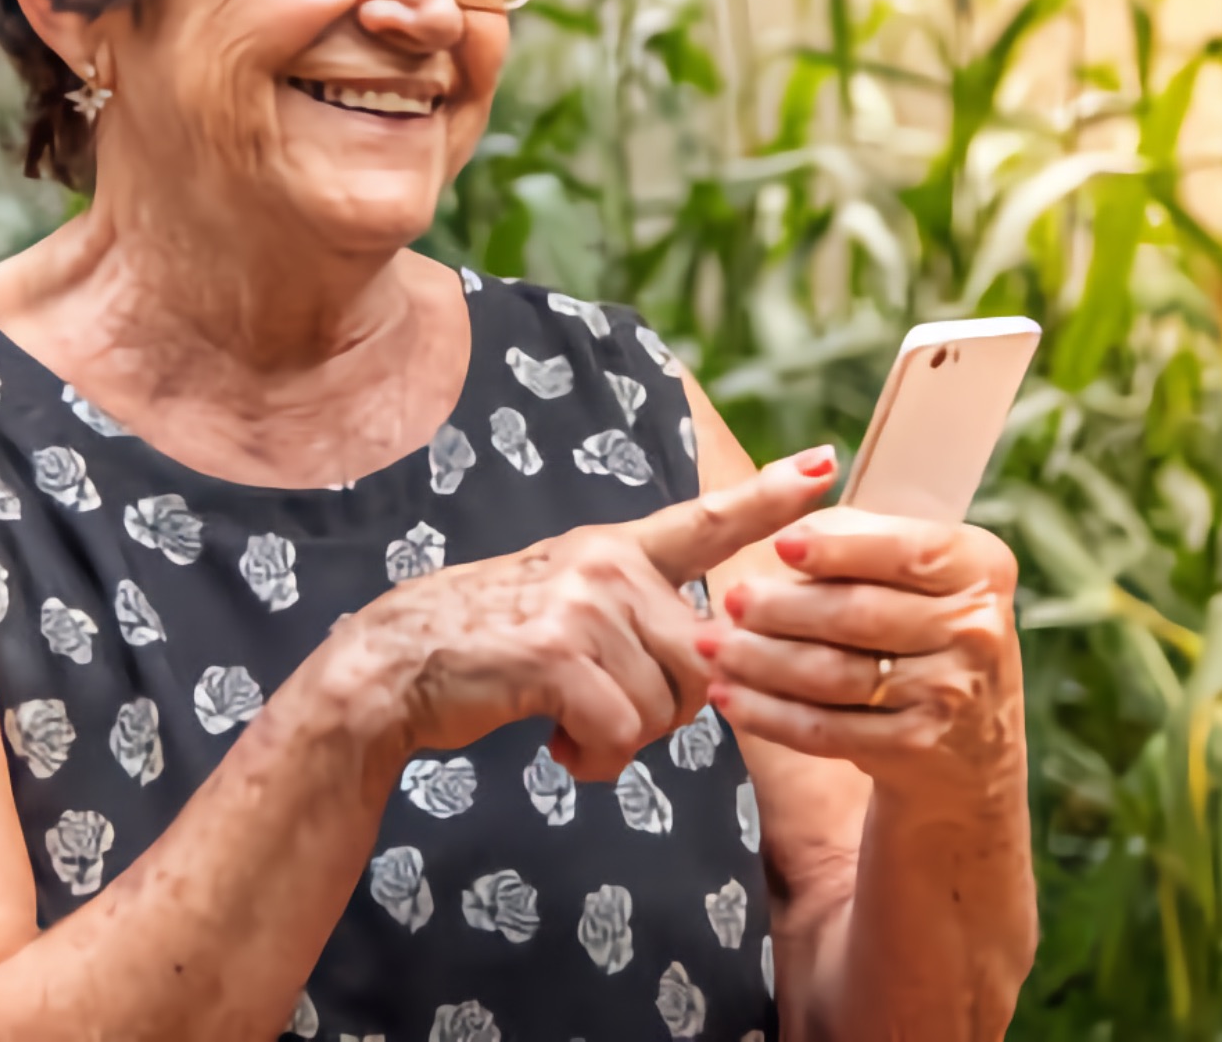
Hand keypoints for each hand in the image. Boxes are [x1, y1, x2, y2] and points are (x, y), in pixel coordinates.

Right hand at [326, 452, 834, 780]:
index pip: (706, 518)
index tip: (827, 463)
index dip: (770, 495)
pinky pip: (622, 731)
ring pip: (665, 706)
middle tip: (604, 716)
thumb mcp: (564, 602)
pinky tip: (556, 743)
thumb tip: (706, 660)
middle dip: (666, 711)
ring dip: (622, 741)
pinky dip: (593, 758)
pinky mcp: (558, 654)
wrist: (394, 668)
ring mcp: (583, 604)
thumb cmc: (487, 647)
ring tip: (569, 726)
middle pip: (705, 661)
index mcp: (614, 548)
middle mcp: (606, 563)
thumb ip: (632, 615)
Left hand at [701, 503, 1023, 802]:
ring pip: (837, 674)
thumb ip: (862, 537)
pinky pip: (827, 730)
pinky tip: (731, 697)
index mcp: (979, 567)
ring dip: (764, 661)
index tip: (780, 544)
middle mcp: (975, 630)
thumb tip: (790, 520)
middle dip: (783, 608)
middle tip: (731, 600)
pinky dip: (771, 714)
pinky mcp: (913, 747)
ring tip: (715, 646)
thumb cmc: (925, 628)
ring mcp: (948, 694)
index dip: (838, 548)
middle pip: (861, 614)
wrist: (969, 738)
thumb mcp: (917, 573)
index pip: (906, 552)